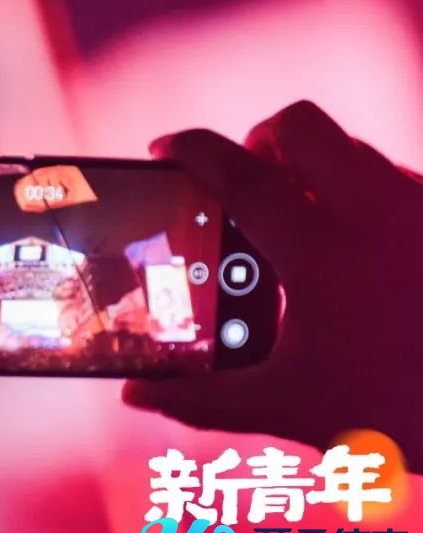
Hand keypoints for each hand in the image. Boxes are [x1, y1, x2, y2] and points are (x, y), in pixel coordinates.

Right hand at [123, 101, 422, 466]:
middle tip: (240, 183)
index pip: (238, 171)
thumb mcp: (297, 407)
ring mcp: (421, 207)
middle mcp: (376, 208)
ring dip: (309, 169)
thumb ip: (206, 401)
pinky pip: (392, 180)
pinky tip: (359, 260)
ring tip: (295, 232)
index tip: (161, 149)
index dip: (189, 151)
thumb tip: (137, 396)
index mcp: (322, 248)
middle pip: (299, 125)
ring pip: (350, 150)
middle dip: (257, 139)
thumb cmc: (411, 408)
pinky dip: (358, 197)